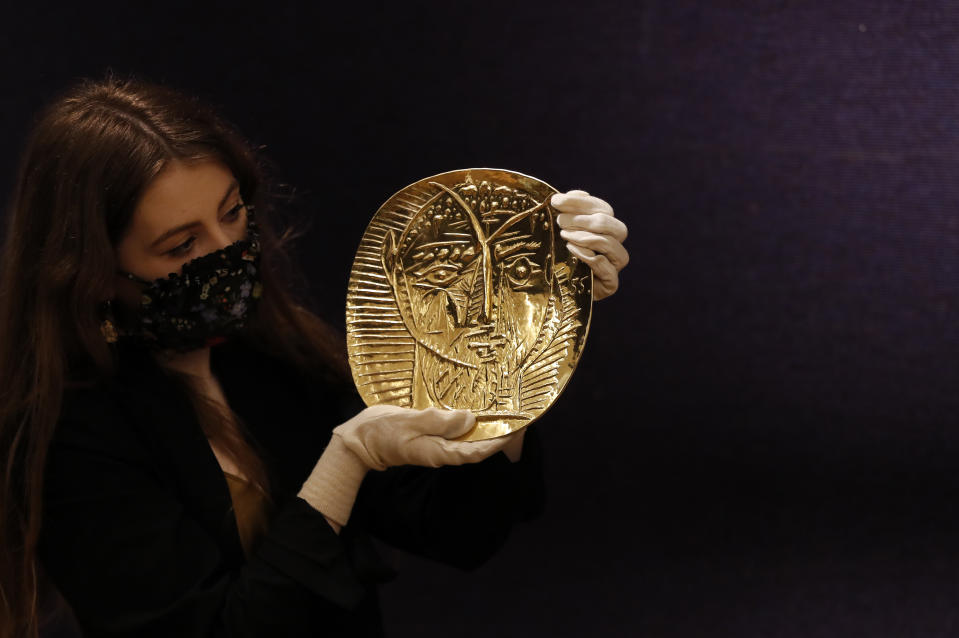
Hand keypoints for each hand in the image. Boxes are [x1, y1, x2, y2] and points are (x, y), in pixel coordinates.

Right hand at [333, 404, 509, 470]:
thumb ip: (440, 421)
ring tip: (498, 413)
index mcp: (438, 452)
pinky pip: (452, 434)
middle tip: (513, 417)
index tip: (515, 430)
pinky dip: (465, 425)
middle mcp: (439, 452)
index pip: (476, 452)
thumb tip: (470, 419)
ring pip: (465, 440)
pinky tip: (470, 412)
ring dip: (482, 429)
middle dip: (495, 435)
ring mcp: (433, 446)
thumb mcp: (410, 422)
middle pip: (474, 447)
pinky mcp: (427, 438)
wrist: (357, 440)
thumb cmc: (381, 430)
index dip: (498, 443)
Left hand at [551, 190, 628, 299]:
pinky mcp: (610, 285)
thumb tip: (573, 194)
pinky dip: (589, 257)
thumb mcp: (560, 231)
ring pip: (613, 246)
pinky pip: (608, 270)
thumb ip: (568, 211)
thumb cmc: (558, 255)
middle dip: (587, 221)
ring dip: (587, 237)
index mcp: (606, 228)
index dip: (580, 202)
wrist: (553, 288)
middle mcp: (615, 245)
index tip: (556, 201)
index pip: (603, 208)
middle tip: (560, 221)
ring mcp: (614, 266)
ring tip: (564, 235)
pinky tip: (572, 250)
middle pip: (616, 227)